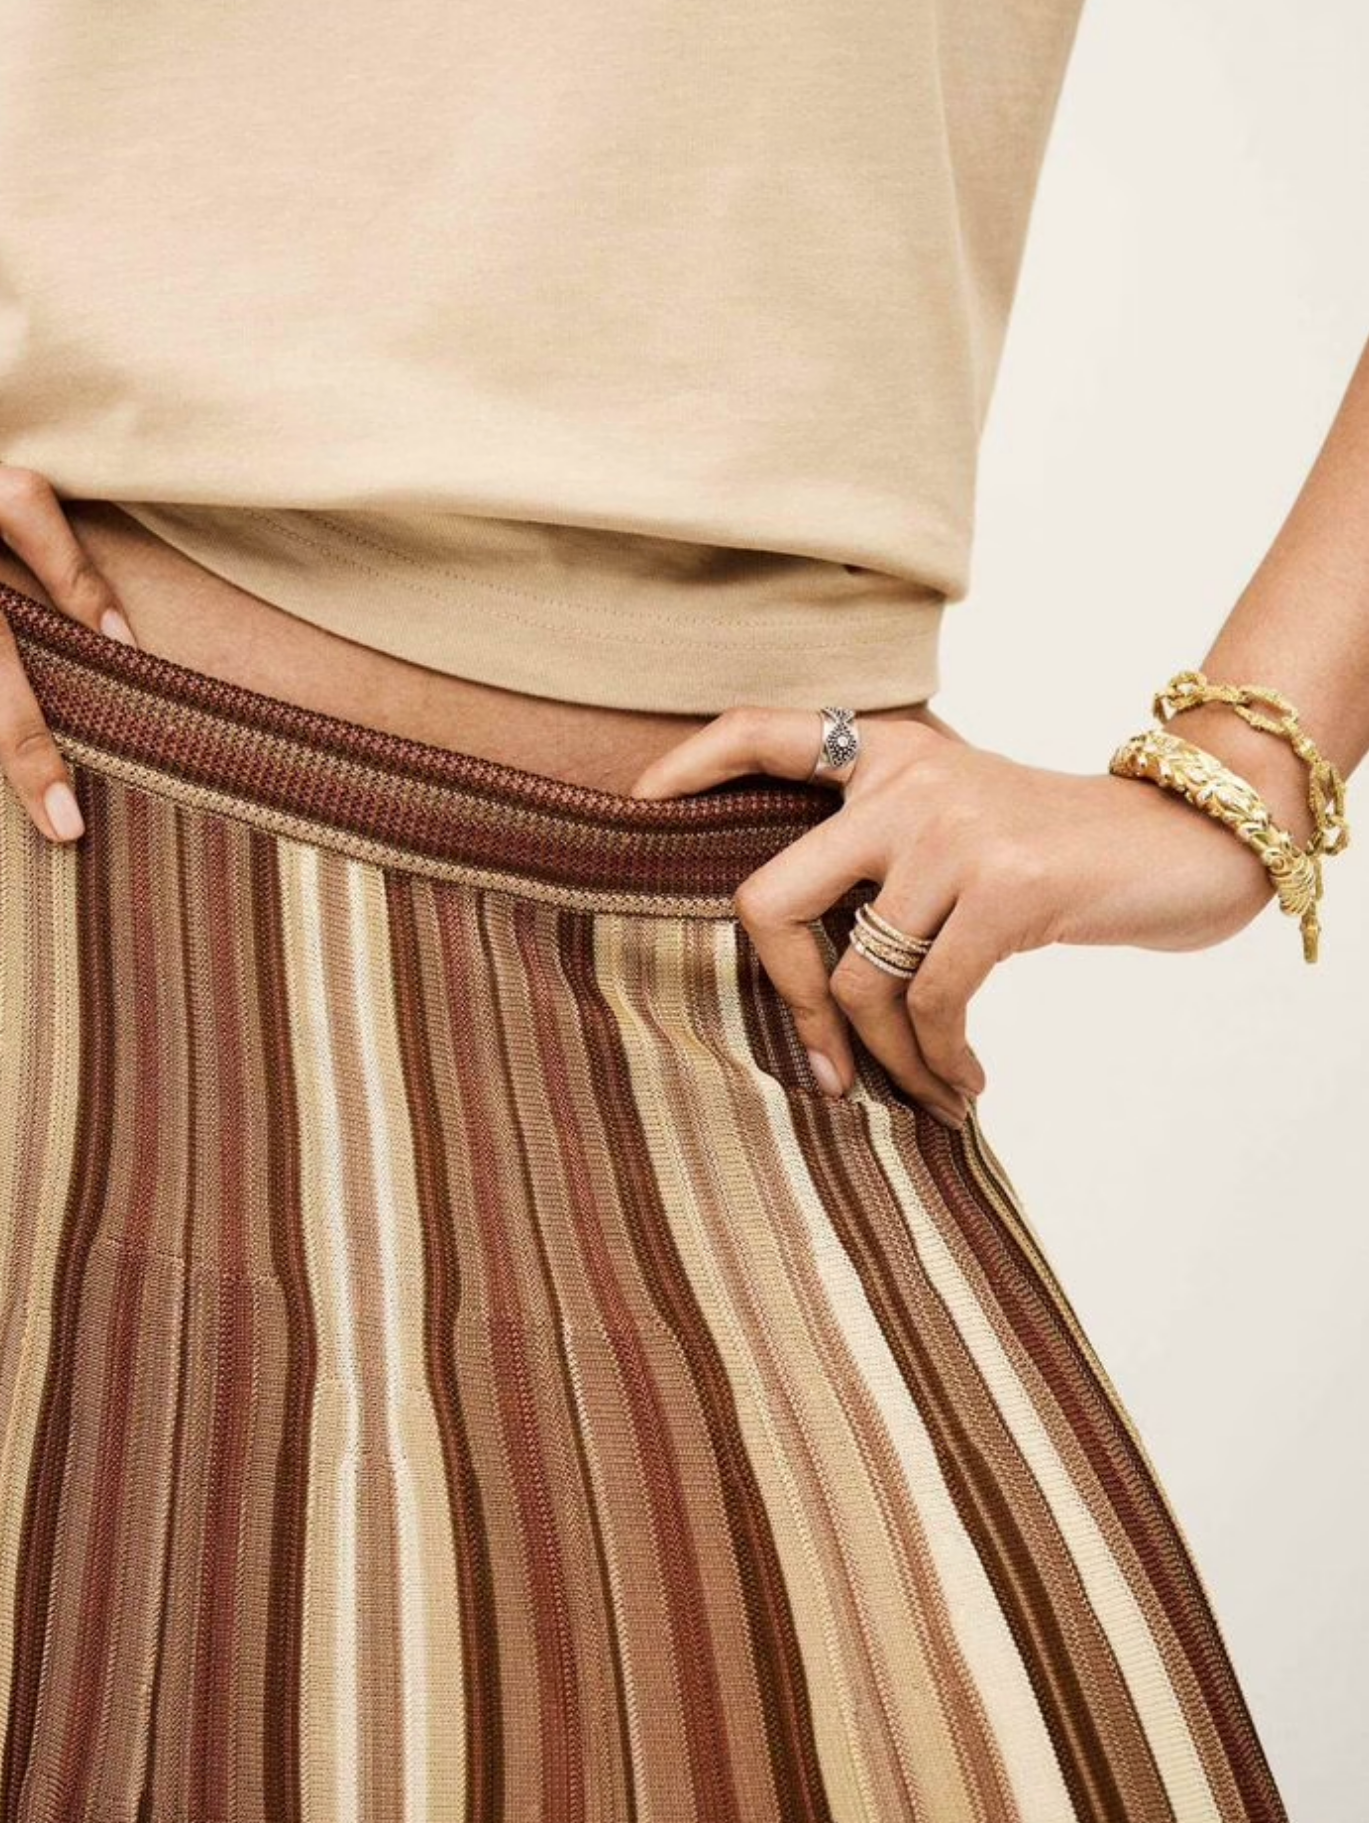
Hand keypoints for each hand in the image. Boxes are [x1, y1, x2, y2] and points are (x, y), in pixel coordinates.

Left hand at [627, 705, 1276, 1128]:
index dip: (688, 766)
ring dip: (886, 1057)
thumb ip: (880, 848)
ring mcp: (951, 830)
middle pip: (769, 899)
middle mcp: (905, 779)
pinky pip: (930, 1003)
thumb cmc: (1058, 849)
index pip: (762, 732)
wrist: (1187, 841)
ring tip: (923, 1090)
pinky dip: (937, 1063)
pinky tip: (963, 1085)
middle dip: (781, 997)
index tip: (634, 806)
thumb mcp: (958, 819)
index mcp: (885, 751)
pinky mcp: (1004, 888)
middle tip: (823, 1060)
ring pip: (856, 977)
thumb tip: (791, 959)